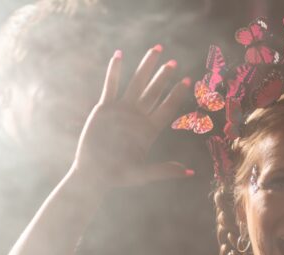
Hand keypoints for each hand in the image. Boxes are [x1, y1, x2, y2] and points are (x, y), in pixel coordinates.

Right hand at [72, 46, 191, 187]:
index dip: (177, 94)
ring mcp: (122, 110)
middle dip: (164, 76)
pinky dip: (115, 70)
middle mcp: (138, 117)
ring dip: (146, 67)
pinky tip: (119, 54)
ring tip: (156, 50)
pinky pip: (111, 85)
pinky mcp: (105, 108)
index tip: (188, 81)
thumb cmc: (118, 176)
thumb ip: (165, 170)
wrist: (94, 173)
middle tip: (174, 62)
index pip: (167, 108)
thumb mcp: (143, 174)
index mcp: (150, 130)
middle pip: (154, 91)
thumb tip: (189, 172)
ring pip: (137, 83)